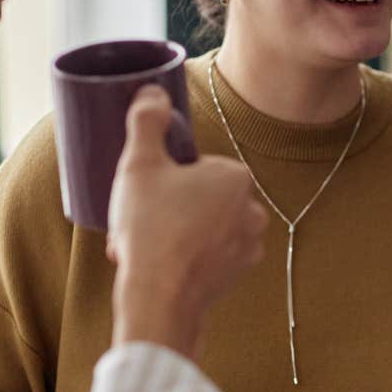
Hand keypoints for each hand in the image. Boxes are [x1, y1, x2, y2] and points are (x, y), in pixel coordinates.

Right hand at [107, 85, 267, 356]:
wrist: (160, 299)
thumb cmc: (151, 229)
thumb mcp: (139, 164)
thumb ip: (147, 122)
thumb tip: (154, 91)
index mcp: (236, 176)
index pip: (194, 167)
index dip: (162, 180)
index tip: (143, 196)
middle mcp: (253, 209)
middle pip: (198, 197)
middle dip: (166, 208)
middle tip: (139, 222)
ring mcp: (248, 245)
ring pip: (201, 226)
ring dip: (172, 233)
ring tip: (143, 246)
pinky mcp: (237, 274)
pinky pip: (206, 255)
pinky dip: (183, 257)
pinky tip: (157, 266)